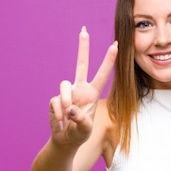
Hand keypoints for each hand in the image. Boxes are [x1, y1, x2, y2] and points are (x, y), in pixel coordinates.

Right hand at [49, 26, 117, 146]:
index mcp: (92, 93)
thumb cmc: (80, 134)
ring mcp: (67, 93)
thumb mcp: (86, 130)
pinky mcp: (55, 99)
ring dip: (66, 102)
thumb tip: (70, 107)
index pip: (102, 74)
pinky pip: (56, 101)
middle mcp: (80, 89)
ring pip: (64, 85)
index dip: (108, 60)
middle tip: (84, 30)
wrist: (65, 140)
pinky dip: (58, 114)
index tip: (116, 45)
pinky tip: (60, 122)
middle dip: (83, 47)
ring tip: (67, 117)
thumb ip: (81, 119)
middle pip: (81, 64)